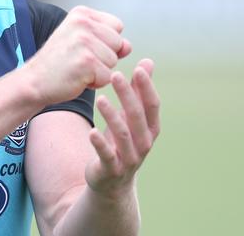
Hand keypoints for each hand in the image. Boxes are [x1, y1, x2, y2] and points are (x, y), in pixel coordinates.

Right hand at [27, 6, 131, 104]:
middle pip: (118, 43)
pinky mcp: (87, 62)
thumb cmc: (59, 62)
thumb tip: (128, 46)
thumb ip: (107, 39)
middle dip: (104, 57)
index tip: (84, 47)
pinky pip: (107, 77)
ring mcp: (85, 42)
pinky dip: (95, 83)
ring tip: (78, 69)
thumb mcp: (82, 41)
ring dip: (99, 71)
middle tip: (79, 61)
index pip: (116, 26)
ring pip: (113, 61)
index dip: (106, 42)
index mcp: (82, 14)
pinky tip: (77, 79)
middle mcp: (83, 23)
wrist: (34, 81)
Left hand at [84, 59, 159, 197]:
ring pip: (122, 135)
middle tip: (115, 75)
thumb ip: (138, 91)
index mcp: (151, 129)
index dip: (147, 87)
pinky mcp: (111, 169)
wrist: (112, 180)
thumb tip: (148, 62)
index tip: (138, 68)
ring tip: (100, 99)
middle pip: (137, 116)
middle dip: (127, 95)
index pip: (152, 105)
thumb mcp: (131, 116)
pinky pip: (107, 155)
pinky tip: (91, 131)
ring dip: (112, 116)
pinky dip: (100, 143)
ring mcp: (129, 158)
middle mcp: (144, 143)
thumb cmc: (122, 141)